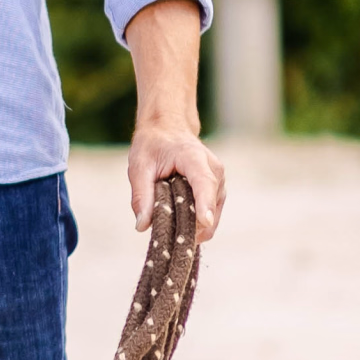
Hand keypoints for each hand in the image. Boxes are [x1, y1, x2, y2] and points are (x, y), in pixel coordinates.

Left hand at [127, 124, 225, 242]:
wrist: (168, 129)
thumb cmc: (153, 145)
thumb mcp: (139, 166)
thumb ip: (141, 195)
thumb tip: (142, 225)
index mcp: (194, 158)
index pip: (204, 182)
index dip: (205, 203)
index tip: (205, 221)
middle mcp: (214, 170)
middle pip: (209, 205)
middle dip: (190, 224)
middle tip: (164, 230)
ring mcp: (219, 182)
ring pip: (211, 216)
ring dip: (190, 224)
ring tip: (168, 215)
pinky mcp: (218, 192)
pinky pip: (210, 216)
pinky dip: (194, 221)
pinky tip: (176, 215)